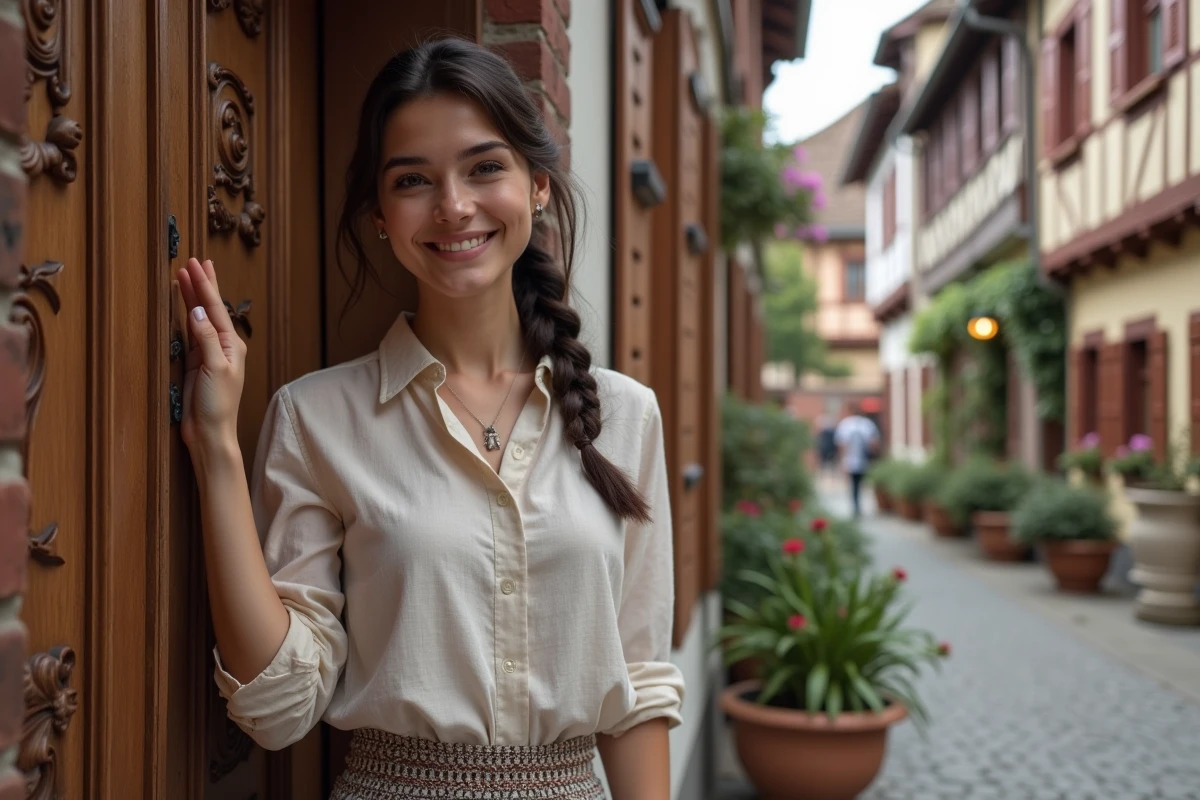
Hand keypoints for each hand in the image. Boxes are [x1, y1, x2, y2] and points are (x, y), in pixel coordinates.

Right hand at [176, 258, 246, 451]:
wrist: (210, 432)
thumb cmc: (218, 405)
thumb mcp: (214, 369)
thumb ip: (206, 339)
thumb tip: (196, 311)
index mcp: (232, 345)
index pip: (215, 309)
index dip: (205, 286)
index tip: (196, 264)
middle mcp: (223, 346)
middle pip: (209, 309)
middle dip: (201, 285)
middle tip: (193, 261)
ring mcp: (209, 353)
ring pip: (199, 318)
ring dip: (193, 297)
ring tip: (186, 276)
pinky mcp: (197, 363)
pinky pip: (191, 333)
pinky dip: (186, 316)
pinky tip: (184, 306)